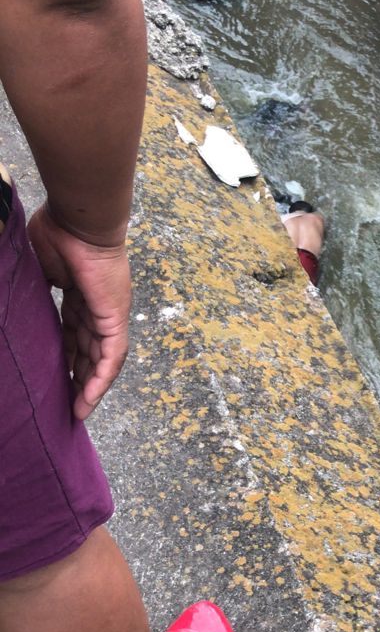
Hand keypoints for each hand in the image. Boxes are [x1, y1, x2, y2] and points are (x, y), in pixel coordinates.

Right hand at [27, 203, 130, 419]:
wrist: (79, 219)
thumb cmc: (55, 230)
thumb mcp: (36, 268)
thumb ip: (31, 289)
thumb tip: (13, 307)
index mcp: (78, 293)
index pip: (72, 332)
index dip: (64, 355)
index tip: (53, 376)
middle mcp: (95, 306)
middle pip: (86, 350)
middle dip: (77, 377)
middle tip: (65, 402)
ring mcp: (107, 312)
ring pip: (100, 358)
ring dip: (88, 386)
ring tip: (76, 411)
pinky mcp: (114, 318)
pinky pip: (111, 356)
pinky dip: (100, 379)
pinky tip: (88, 399)